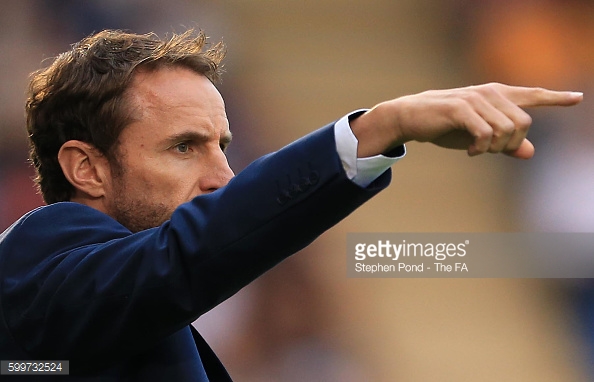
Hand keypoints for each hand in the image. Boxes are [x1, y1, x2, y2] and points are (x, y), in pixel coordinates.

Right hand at [350, 83, 582, 158]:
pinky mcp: (461, 109)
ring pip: (506, 130)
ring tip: (476, 151)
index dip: (556, 98)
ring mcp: (476, 99)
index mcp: (497, 96)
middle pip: (524, 123)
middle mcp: (490, 93)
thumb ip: (505, 144)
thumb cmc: (444, 126)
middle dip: (511, 144)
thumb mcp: (478, 137)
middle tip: (491, 152)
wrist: (410, 117)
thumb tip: (530, 152)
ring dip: (494, 149)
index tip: (578, 98)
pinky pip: (485, 134)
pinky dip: (480, 149)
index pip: (532, 95)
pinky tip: (469, 152)